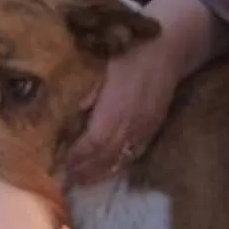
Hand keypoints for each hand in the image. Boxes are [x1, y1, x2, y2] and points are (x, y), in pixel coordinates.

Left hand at [64, 0, 207, 184]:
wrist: (168, 48)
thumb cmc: (129, 52)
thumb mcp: (102, 66)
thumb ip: (87, 92)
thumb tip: (70, 114)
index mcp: (116, 107)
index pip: (93, 141)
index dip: (77, 156)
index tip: (60, 162)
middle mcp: (131, 123)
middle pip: (106, 155)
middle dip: (85, 169)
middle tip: (66, 178)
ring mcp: (145, 127)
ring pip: (121, 158)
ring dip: (100, 172)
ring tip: (83, 180)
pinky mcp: (154, 127)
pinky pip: (135, 153)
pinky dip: (118, 165)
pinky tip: (107, 169)